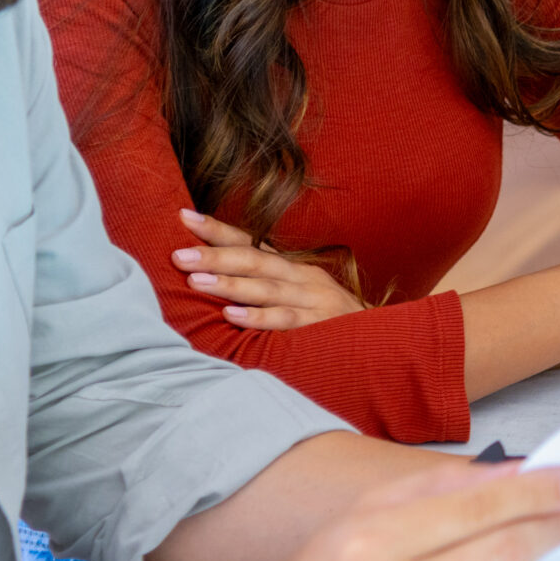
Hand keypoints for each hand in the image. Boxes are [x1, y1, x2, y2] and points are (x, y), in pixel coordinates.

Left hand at [174, 207, 364, 330]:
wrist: (380, 343)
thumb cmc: (328, 321)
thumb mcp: (298, 295)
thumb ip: (263, 286)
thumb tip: (212, 278)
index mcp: (292, 268)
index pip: (250, 243)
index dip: (218, 230)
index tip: (183, 217)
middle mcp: (302, 278)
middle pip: (254, 261)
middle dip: (215, 255)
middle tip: (179, 254)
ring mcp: (313, 301)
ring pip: (266, 288)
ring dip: (230, 284)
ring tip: (196, 281)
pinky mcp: (320, 327)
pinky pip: (285, 321)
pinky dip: (258, 317)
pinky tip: (231, 316)